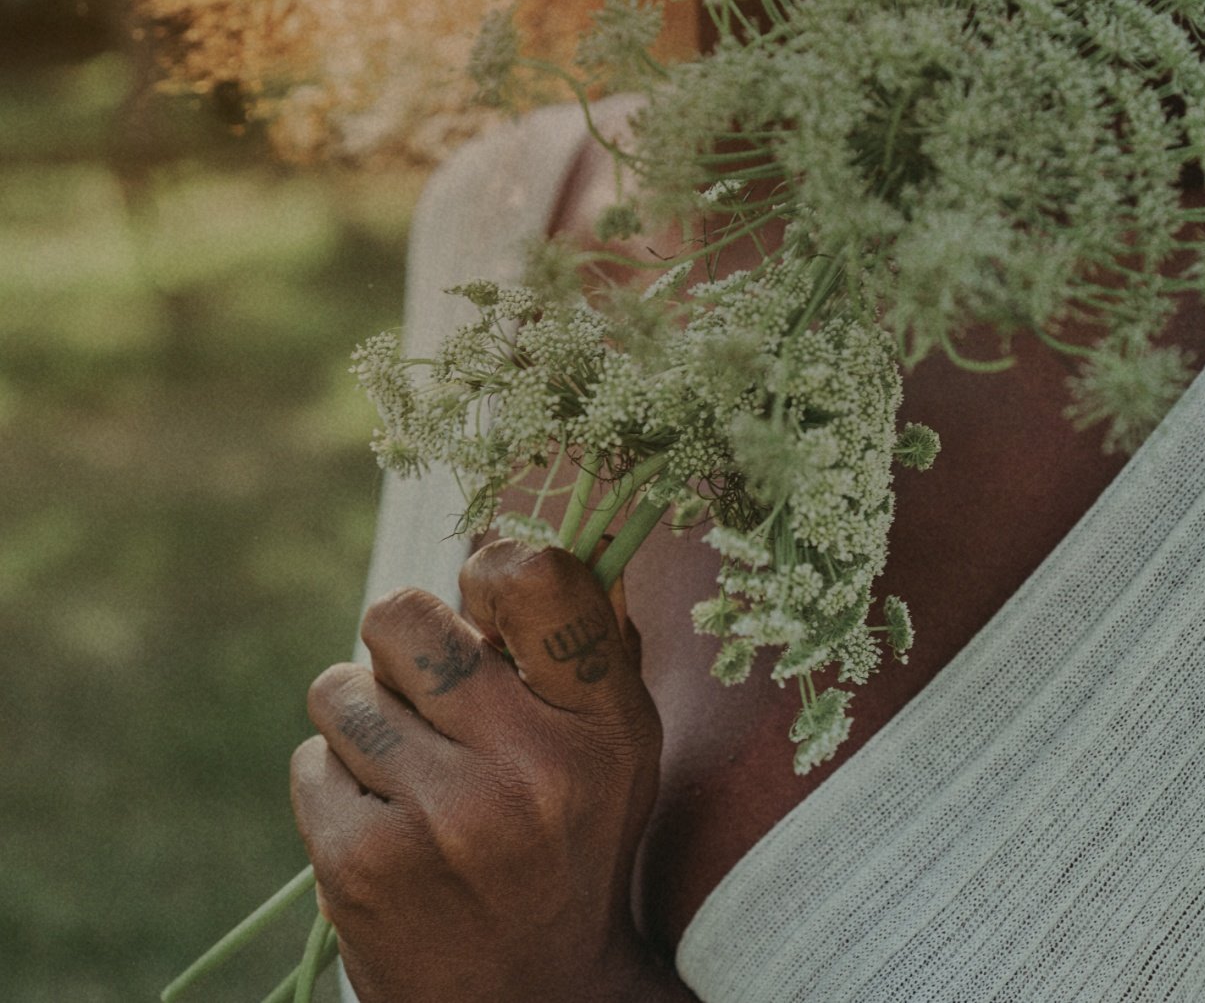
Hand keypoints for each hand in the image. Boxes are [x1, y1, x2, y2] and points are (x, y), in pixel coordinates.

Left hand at [291, 540, 674, 1001]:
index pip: (535, 578)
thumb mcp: (616, 745)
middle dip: (402, 640)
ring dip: (363, 713)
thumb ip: (590, 637)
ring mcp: (439, 819)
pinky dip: (335, 783)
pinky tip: (384, 821)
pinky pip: (310, 759)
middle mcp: (528, 768)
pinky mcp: (360, 866)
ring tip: (407, 765)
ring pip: (341, 687)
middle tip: (428, 686)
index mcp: (604, 726)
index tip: (486, 599)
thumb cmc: (571, 840)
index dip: (490, 568)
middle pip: (402, 616)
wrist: (529, 995)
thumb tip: (533, 525)